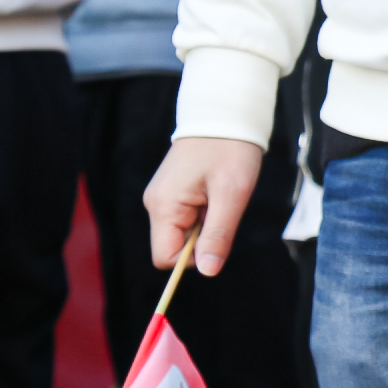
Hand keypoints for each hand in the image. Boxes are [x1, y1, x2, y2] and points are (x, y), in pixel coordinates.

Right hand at [144, 137, 264, 275]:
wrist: (223, 115)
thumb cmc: (230, 150)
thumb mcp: (232, 195)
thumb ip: (218, 235)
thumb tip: (208, 272)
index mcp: (163, 206)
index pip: (165, 257)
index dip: (193, 258)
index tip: (217, 234)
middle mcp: (155, 204)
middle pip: (174, 247)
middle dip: (202, 239)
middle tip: (222, 208)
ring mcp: (162, 198)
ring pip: (183, 233)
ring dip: (206, 225)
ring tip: (219, 196)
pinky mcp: (172, 193)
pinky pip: (187, 218)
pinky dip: (205, 213)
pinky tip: (215, 192)